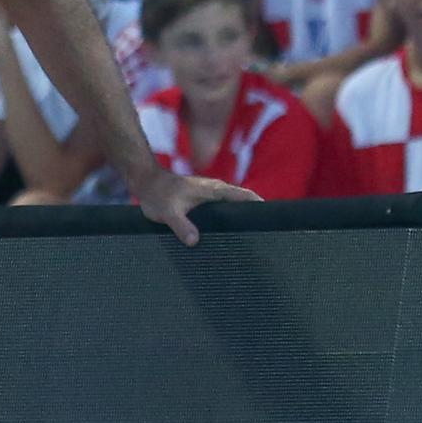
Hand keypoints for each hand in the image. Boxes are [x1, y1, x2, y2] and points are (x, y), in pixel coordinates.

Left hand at [131, 167, 260, 246]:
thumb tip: (195, 241)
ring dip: (244, 217)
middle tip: (269, 236)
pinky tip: (231, 233)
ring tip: (255, 238)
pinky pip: (224, 208)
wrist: (146, 181)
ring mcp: (211, 194)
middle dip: (257, 216)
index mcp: (214, 190)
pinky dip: (232, 217)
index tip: (276, 220)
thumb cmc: (157, 194)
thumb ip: (181, 226)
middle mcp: (216, 190)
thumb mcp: (168, 213)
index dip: (261, 207)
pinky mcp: (204, 199)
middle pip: (244, 202)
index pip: (245, 196)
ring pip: (234, 205)